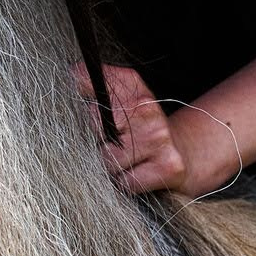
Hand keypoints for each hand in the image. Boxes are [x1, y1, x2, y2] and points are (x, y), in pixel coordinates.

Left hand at [73, 64, 239, 195]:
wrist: (181, 152)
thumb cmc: (141, 127)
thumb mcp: (121, 98)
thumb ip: (93, 83)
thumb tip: (73, 73)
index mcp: (135, 89)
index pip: (93, 100)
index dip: (88, 116)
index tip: (96, 121)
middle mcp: (148, 111)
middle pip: (96, 133)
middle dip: (98, 143)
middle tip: (115, 144)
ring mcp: (158, 139)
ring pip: (108, 160)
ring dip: (111, 166)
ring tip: (125, 159)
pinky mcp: (168, 167)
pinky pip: (126, 182)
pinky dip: (125, 183)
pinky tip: (136, 173)